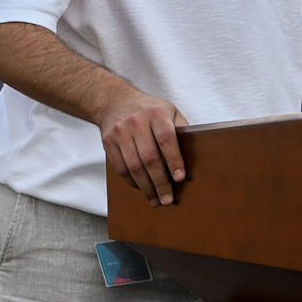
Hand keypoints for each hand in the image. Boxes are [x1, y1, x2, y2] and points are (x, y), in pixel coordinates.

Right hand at [98, 90, 187, 206]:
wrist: (115, 100)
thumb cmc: (148, 109)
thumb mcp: (169, 110)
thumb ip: (181, 129)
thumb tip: (193, 154)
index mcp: (156, 113)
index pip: (167, 139)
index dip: (174, 160)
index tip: (180, 178)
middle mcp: (137, 122)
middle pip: (150, 157)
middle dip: (160, 182)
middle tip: (168, 199)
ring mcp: (120, 132)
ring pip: (134, 166)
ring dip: (146, 187)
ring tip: (156, 200)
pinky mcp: (108, 141)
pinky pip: (120, 167)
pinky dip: (132, 182)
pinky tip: (141, 188)